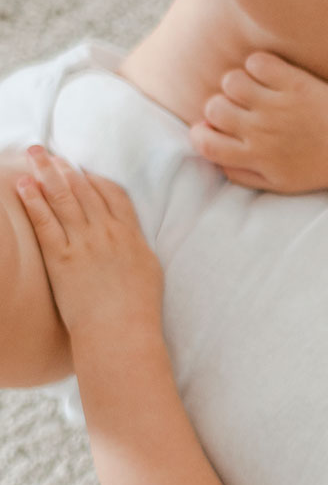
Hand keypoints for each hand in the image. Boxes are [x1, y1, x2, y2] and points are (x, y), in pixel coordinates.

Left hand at [13, 146, 161, 339]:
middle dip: (62, 167)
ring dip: (45, 174)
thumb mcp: (149, 273)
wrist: (122, 334)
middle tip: (44, 151)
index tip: (79, 169)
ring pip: (63, 199)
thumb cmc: (138, 312)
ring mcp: (85, 245)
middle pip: (84, 191)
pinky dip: (33, 201)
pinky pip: (45, 222)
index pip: (113, 196)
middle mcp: (109, 235)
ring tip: (32, 156)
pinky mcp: (62, 258)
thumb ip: (135, 248)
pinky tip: (23, 185)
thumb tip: (127, 238)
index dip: (93, 179)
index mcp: (132, 237)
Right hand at [189, 51, 327, 192]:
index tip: (215, 129)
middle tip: (242, 109)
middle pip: (213, 108)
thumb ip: (242, 174)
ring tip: (257, 91)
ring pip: (231, 81)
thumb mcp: (281, 183)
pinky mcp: (293, 82)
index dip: (203, 133)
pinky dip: (259, 64)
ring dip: (239, 83)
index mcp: (256, 157)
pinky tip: (272, 75)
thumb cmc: (318, 166)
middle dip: (221, 107)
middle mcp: (262, 131)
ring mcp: (277, 105)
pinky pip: (256, 62)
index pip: (204, 143)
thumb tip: (211, 157)